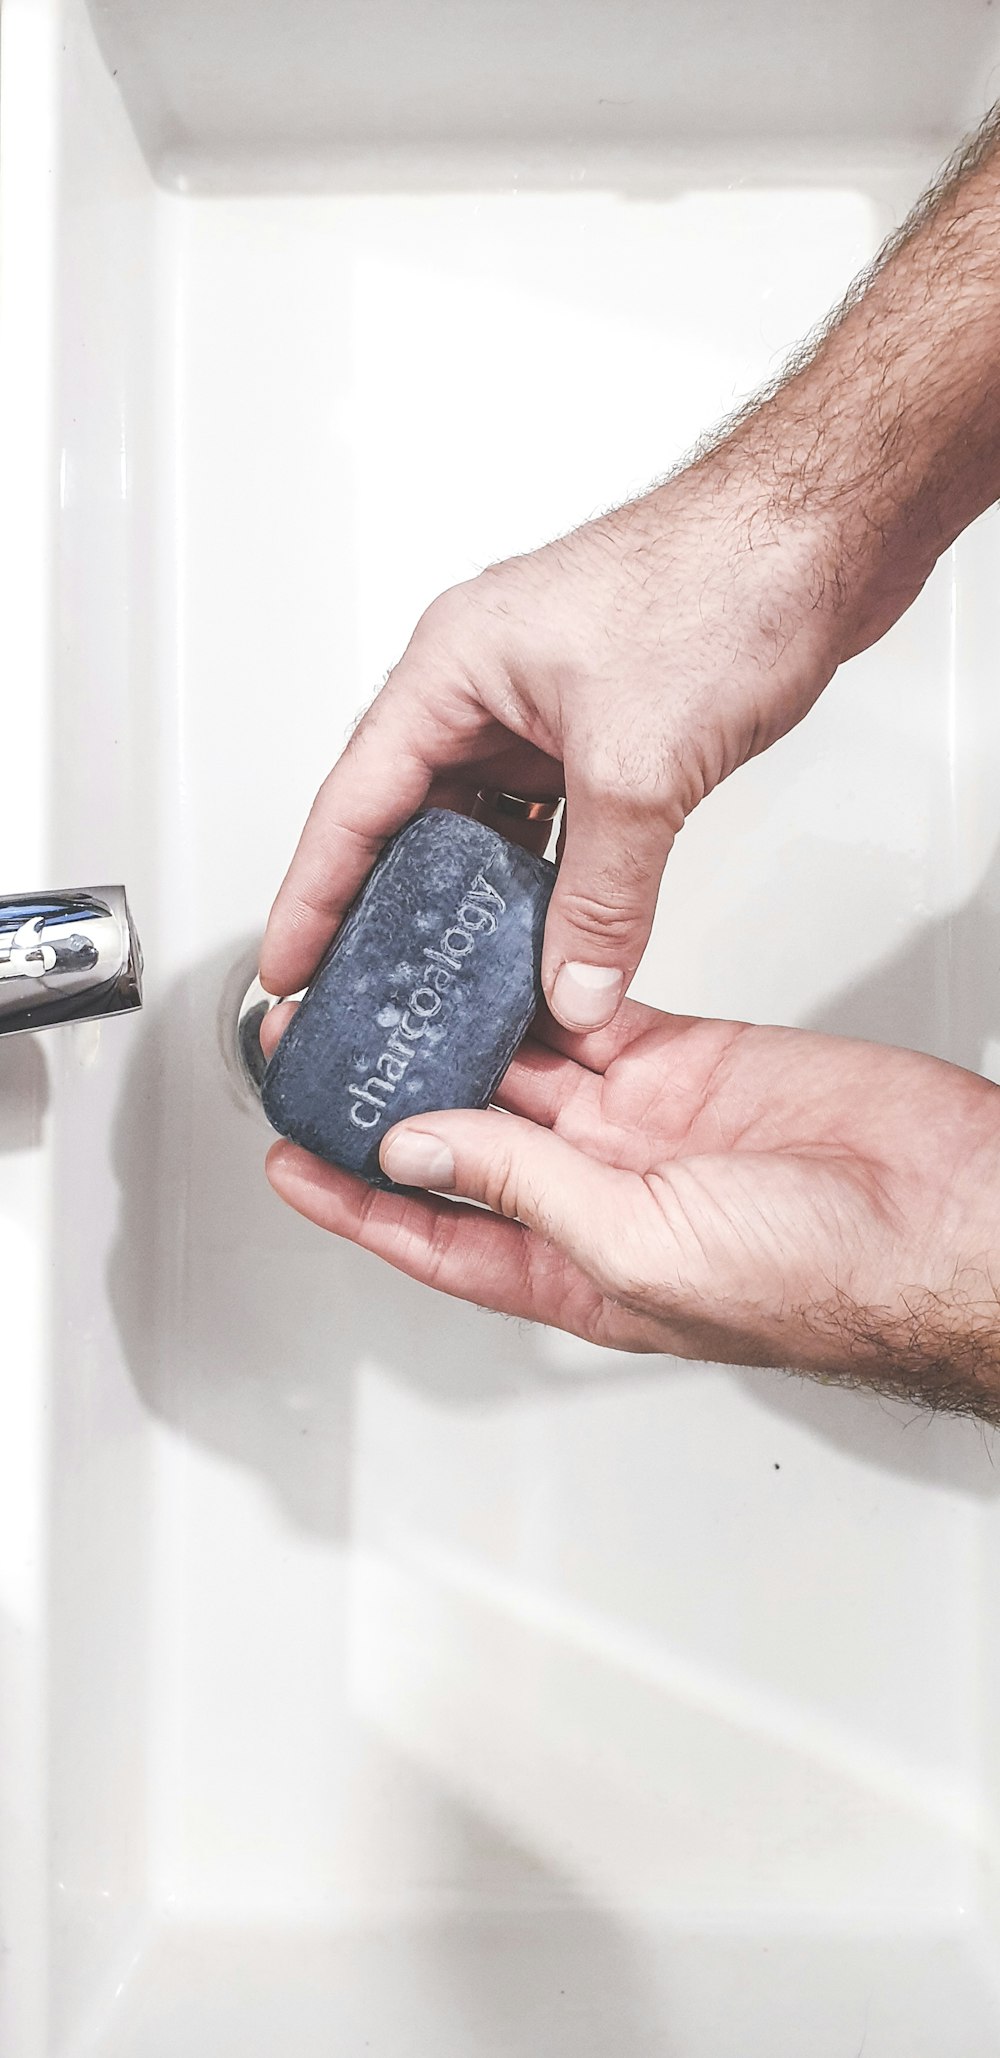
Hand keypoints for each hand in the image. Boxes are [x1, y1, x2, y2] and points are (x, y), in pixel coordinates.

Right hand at [259, 464, 855, 1030]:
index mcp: (452, 668)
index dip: (314, 896)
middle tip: (370, 997)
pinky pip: (552, 826)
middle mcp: (486, 686)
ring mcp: (546, 708)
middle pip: (411, 823)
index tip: (289, 967)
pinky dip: (549, 883)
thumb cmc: (725, 577)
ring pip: (488, 831)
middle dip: (392, 915)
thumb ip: (602, 898)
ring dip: (480, 907)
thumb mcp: (639, 767)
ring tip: (457, 988)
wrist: (827, 530)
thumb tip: (575, 986)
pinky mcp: (606, 727)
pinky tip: (550, 938)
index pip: (354, 805)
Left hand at [266, 1002, 999, 1414]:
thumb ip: (526, 1189)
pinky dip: (542, 982)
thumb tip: (417, 1150)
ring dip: (455, 1030)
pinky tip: (491, 955)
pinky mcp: (685, 1058)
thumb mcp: (643, 1250)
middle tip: (324, 1047)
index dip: (356, 1200)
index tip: (291, 1160)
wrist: (940, 1213)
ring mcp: (639, 1122)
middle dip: (391, 1095)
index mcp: (574, 1267)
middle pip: (462, 1137)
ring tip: (387, 988)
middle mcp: (594, 1194)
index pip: (435, 1233)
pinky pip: (590, 1012)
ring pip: (519, 1064)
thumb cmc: (825, 1281)